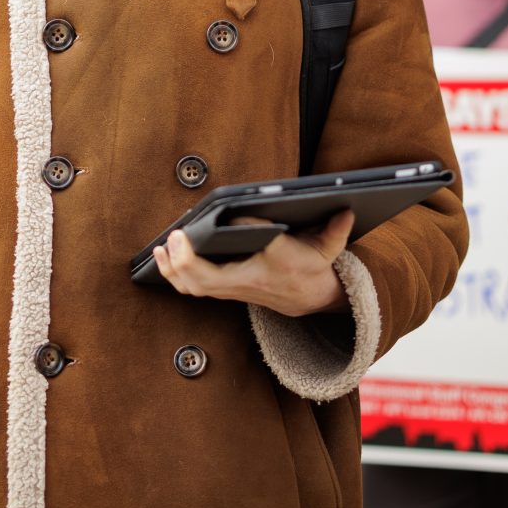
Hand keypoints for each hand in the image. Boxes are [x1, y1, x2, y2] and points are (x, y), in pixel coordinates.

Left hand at [150, 208, 354, 316]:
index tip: (230, 215)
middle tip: (175, 237)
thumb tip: (347, 208)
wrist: (312, 299)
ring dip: (173, 269)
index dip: (245, 226)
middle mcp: (253, 278)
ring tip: (161, 247)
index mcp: (279, 260)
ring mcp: (236, 289)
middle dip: (188, 260)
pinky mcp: (226, 291)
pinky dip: (174, 275)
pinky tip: (162, 257)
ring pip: (196, 287)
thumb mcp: (329, 249)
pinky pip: (194, 289)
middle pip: (211, 279)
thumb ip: (337, 229)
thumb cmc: (314, 265)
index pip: (260, 241)